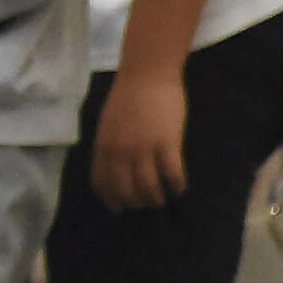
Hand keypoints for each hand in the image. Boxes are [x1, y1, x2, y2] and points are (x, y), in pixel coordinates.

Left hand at [91, 68, 187, 209]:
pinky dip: (176, 186)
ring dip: (157, 199)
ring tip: (163, 199)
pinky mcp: (167, 143)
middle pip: (126, 191)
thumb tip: (113, 168)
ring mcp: (144, 148)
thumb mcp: (108, 123)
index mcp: (103, 146)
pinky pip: (172, 174)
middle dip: (136, 203)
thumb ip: (109, 146)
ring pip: (149, 188)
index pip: (103, 182)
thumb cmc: (128, 96)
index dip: (111, 199)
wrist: (147, 74)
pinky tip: (179, 187)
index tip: (119, 209)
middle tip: (146, 204)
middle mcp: (120, 152)